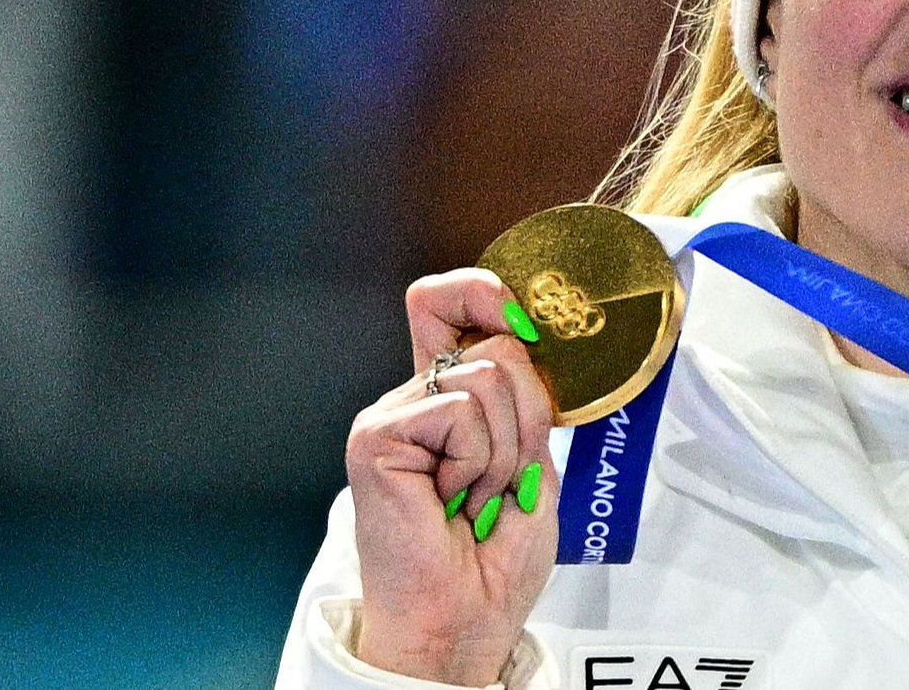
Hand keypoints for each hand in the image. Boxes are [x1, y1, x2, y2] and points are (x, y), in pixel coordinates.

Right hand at [344, 269, 558, 684]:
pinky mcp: (375, 436)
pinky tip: (451, 501)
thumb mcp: (534, 457)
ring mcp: (392, 414)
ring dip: (506, 449)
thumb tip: (523, 331)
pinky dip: (477, 462)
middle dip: (530, 414)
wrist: (467, 617)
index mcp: (451, 395)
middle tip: (504, 477)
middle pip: (496, 342)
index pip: (447, 302)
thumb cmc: (496, 552)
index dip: (485, 290)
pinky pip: (459, 412)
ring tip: (476, 497)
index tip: (525, 322)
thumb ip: (525, 394)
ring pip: (487, 377)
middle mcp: (416, 395)